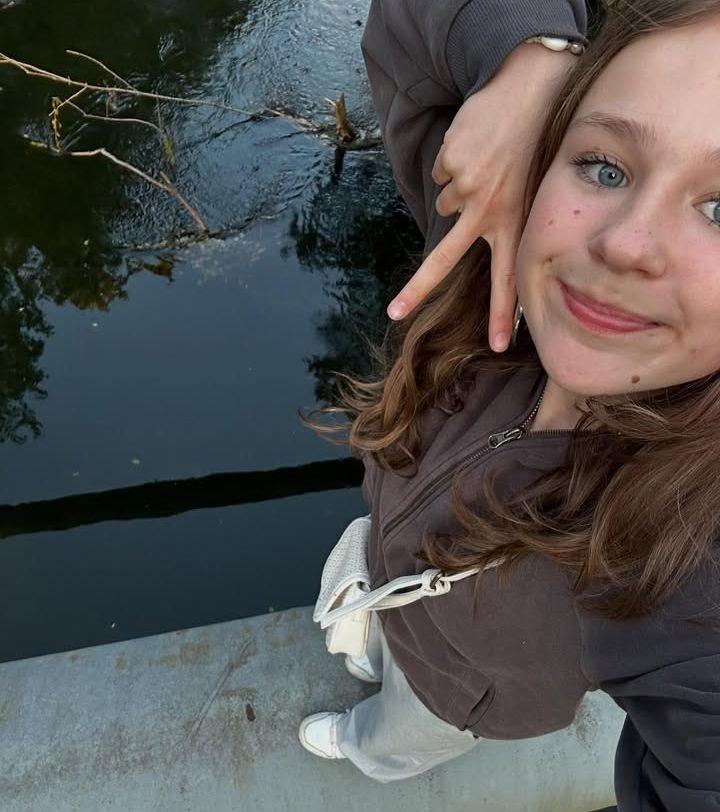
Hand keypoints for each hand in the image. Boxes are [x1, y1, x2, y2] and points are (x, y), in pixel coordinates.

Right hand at [386, 43, 576, 351]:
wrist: (529, 88)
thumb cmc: (534, 142)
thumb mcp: (534, 189)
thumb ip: (506, 219)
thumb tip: (455, 234)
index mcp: (515, 223)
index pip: (509, 278)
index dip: (504, 314)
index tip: (498, 346)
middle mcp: (489, 212)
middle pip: (445, 260)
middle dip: (416, 290)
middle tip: (395, 314)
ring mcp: (468, 188)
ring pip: (445, 203)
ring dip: (457, 188)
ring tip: (485, 163)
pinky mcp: (452, 164)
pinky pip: (441, 172)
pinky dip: (452, 162)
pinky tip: (475, 146)